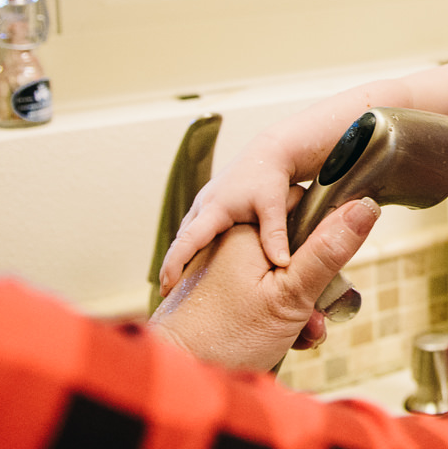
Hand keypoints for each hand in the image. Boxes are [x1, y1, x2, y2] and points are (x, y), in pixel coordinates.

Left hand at [148, 197, 379, 369]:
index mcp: (247, 230)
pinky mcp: (218, 295)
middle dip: (313, 283)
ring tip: (303, 334)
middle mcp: (231, 243)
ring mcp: (222, 270)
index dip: (325, 233)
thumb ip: (328, 250)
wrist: (179, 377)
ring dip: (298, 306)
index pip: (302, 205)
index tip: (333, 267)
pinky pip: (260, 295)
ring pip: (278, 275)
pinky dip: (277, 315)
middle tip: (317, 316)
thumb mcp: (291, 294)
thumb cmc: (228, 337)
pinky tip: (286, 340)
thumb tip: (364, 207)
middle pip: (293, 246)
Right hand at [158, 148, 298, 294]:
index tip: (166, 284)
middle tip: (167, 295)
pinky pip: (194, 229)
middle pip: (181, 240)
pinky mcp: (210, 205)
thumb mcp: (273, 206)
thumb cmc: (270, 178)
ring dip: (180, 256)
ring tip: (177, 284)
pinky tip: (196, 263)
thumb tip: (281, 264)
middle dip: (172, 265)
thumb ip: (274, 234)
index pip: (188, 240)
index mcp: (214, 208)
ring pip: (187, 234)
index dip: (175, 263)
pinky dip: (191, 246)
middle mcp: (203, 205)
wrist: (269, 153)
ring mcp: (204, 204)